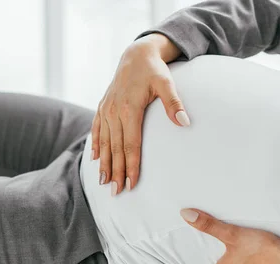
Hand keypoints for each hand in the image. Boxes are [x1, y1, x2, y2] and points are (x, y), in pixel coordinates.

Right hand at [92, 33, 188, 195]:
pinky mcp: (102, 107)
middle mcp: (114, 112)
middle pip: (115, 148)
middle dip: (115, 172)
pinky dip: (95, 146)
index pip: (130, 145)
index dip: (130, 165)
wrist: (136, 54)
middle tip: (116, 192)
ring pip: (104, 143)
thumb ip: (174, 104)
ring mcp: (106, 110)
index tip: (131, 183)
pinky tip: (94, 160)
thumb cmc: (154, 70)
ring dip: (103, 164)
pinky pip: (96, 131)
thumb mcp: (167, 83)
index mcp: (129, 109)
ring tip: (103, 182)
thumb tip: (185, 123)